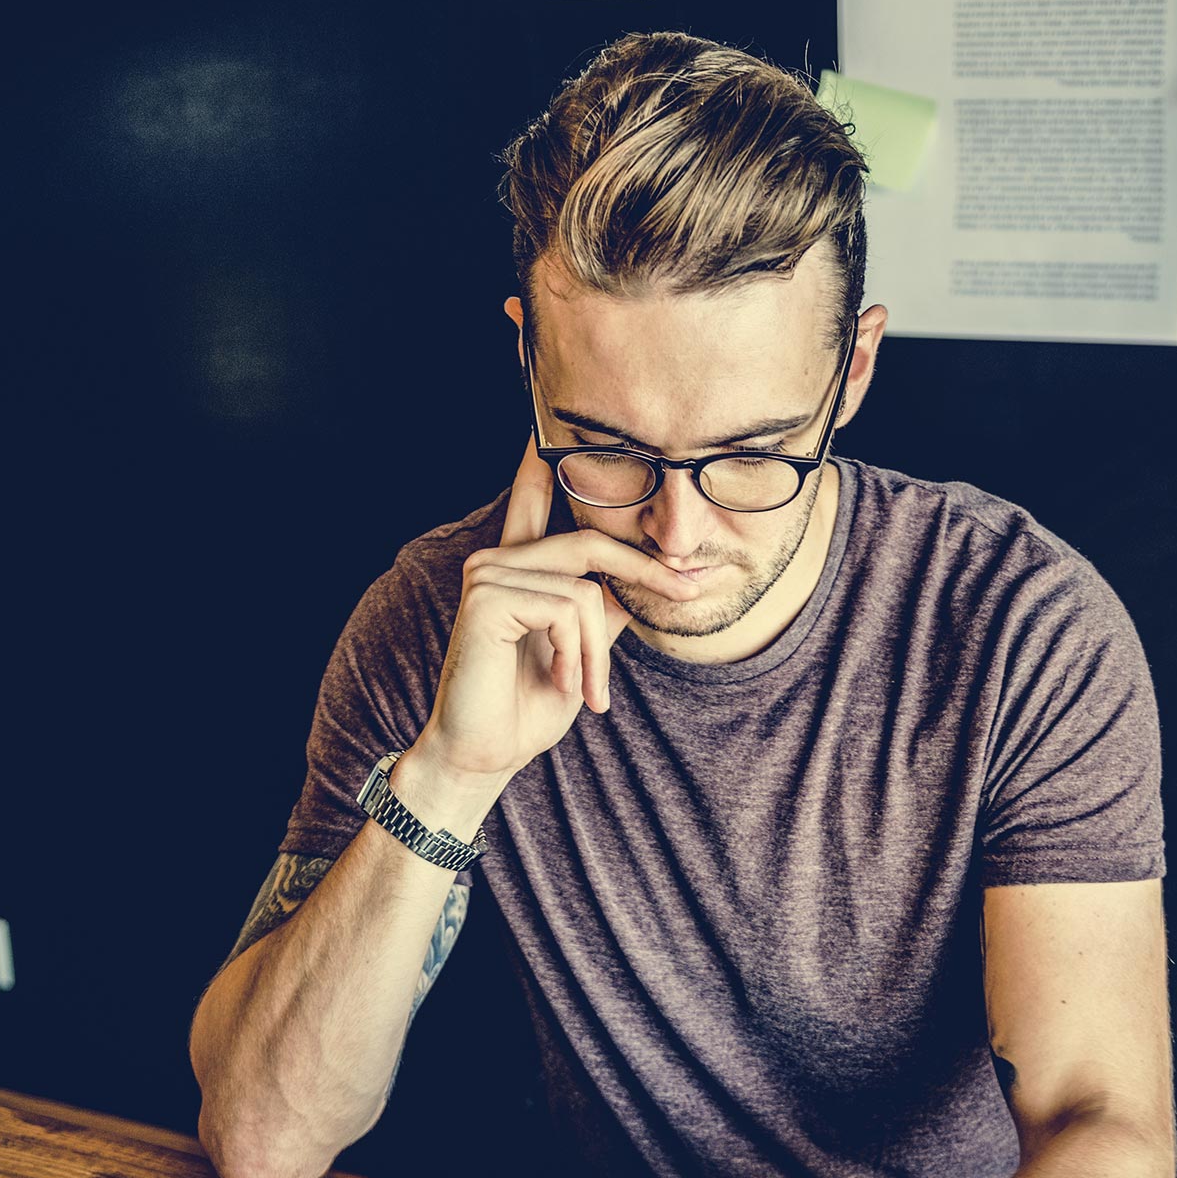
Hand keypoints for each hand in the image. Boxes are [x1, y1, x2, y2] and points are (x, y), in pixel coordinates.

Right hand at [417, 435, 700, 782]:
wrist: (484, 755)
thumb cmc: (528, 707)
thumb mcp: (583, 648)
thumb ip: (607, 607)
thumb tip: (656, 577)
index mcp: (517, 564)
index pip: (536, 492)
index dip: (550, 456)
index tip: (558, 422)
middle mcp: (497, 558)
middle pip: (592, 542)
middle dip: (649, 572)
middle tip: (692, 589)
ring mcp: (488, 573)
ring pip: (585, 591)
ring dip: (598, 653)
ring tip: (589, 693)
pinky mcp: (486, 597)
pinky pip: (567, 610)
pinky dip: (577, 655)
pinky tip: (560, 683)